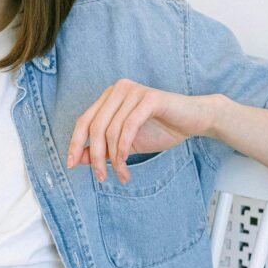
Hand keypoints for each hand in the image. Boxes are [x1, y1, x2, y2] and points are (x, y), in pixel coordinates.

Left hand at [66, 79, 222, 182]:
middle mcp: (117, 90)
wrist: (195, 120)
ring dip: (114, 158)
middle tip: (101, 177)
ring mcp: (133, 91)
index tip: (72, 165)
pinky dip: (124, 149)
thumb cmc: (160, 129)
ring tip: (121, 175)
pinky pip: (128, 127)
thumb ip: (101, 149)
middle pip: (95, 127)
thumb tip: (78, 159)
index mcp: (108, 97)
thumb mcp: (125, 144)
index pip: (83, 121)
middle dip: (95, 157)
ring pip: (111, 130)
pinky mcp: (149, 98)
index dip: (75, 144)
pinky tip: (126, 163)